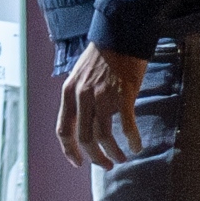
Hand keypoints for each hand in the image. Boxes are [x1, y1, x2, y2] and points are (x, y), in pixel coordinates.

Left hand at [54, 41, 147, 167]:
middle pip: (84, 138)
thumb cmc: (102, 56)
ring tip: (121, 158)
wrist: (121, 35)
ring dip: (113, 153)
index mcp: (69, 93)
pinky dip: (132, 140)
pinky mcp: (123, 96)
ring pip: (103, 136)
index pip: (63, 130)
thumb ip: (79, 98)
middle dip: (95, 157)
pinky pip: (127, 126)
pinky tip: (136, 146)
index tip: (78, 163)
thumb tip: (84, 123)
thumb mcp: (80, 76)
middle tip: (105, 165)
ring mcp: (103, 97)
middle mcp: (82, 97)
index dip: (69, 151)